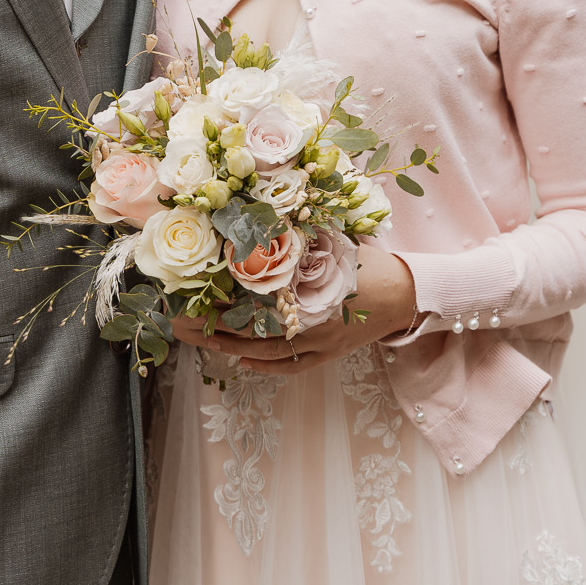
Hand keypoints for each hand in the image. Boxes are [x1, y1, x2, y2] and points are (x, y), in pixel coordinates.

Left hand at [172, 249, 416, 374]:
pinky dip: (266, 366)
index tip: (190, 292)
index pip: (251, 296)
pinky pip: (291, 365)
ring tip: (201, 341)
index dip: (219, 296)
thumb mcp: (334, 241)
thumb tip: (260, 218)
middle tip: (179, 322)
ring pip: (267, 351)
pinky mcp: (328, 354)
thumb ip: (299, 235)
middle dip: (213, 326)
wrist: (406, 293)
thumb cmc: (368, 263)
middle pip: (251, 327)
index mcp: (307, 289)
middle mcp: (309, 319)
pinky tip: (243, 363)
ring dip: (232, 347)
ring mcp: (319, 342)